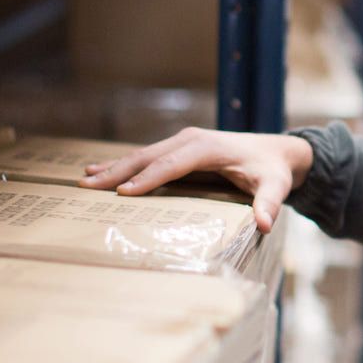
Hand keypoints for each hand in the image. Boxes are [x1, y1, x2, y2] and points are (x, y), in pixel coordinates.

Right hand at [78, 128, 314, 232]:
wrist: (277, 151)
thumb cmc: (273, 170)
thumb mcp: (275, 185)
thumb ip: (269, 202)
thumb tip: (264, 223)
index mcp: (207, 147)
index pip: (171, 164)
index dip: (147, 178)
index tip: (123, 192)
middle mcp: (190, 140)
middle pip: (148, 157)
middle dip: (118, 172)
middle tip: (88, 188)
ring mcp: (182, 142)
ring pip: (142, 155)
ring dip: (114, 168)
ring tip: (85, 180)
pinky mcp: (179, 149)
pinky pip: (148, 158)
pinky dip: (124, 165)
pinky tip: (100, 172)